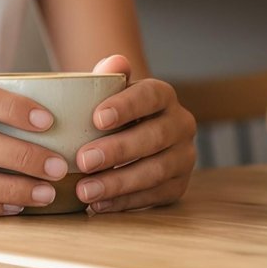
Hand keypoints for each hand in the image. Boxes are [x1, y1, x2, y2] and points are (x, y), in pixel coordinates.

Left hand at [74, 55, 195, 213]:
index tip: (96, 118)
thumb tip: (115, 62)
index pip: (150, 96)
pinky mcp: (178, 185)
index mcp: (163, 95)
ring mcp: (184, 157)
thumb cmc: (112, 112)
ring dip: (118, 183)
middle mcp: (181, 124)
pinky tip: (97, 205)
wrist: (130, 135)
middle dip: (117, 150)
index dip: (126, 107)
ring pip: (156, 171)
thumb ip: (108, 76)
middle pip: (154, 137)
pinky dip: (124, 202)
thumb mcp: (107, 92)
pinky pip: (154, 196)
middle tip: (82, 160)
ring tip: (85, 190)